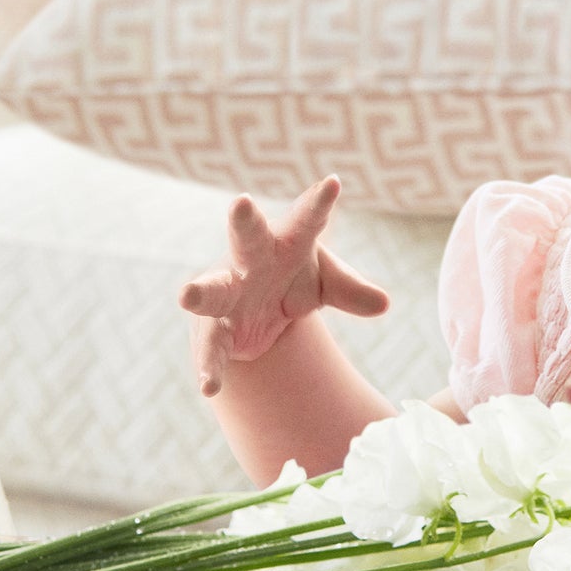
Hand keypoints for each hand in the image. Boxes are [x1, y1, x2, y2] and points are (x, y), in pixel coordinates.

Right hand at [178, 177, 388, 397]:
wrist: (252, 313)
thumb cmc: (291, 280)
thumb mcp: (323, 284)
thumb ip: (350, 290)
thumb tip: (384, 303)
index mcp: (285, 242)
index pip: (306, 219)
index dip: (318, 202)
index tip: (333, 183)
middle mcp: (251, 260)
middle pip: (248, 237)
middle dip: (244, 221)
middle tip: (241, 202)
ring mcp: (227, 292)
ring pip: (212, 289)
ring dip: (200, 291)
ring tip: (186, 295)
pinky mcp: (214, 327)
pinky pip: (211, 347)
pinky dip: (210, 367)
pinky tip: (208, 387)